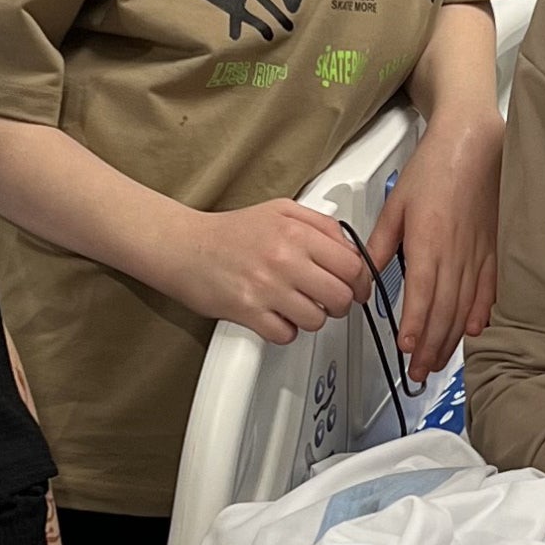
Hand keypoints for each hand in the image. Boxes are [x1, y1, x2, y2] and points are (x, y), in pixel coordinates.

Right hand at [176, 199, 370, 346]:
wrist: (183, 247)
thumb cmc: (230, 232)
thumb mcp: (281, 211)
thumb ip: (320, 225)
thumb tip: (350, 248)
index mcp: (296, 232)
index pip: (352, 265)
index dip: (360, 281)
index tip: (357, 287)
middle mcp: (283, 258)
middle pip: (341, 296)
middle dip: (341, 304)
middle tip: (330, 301)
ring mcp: (266, 287)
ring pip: (317, 319)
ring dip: (312, 318)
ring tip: (298, 306)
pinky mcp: (248, 311)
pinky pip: (286, 334)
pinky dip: (285, 330)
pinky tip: (276, 316)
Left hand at [381, 110, 502, 381]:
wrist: (474, 146)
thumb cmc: (434, 170)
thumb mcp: (396, 206)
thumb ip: (380, 246)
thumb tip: (366, 279)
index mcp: (430, 243)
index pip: (422, 296)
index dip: (415, 326)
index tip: (407, 348)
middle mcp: (457, 255)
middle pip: (444, 312)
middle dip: (430, 346)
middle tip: (418, 372)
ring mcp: (479, 255)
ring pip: (465, 308)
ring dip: (450, 339)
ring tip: (437, 363)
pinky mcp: (493, 251)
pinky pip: (488, 290)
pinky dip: (480, 314)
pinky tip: (474, 331)